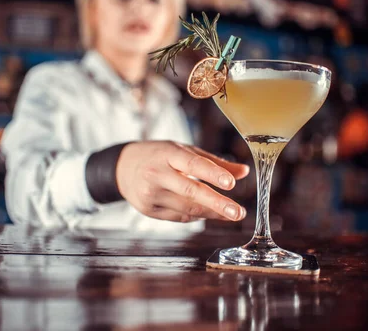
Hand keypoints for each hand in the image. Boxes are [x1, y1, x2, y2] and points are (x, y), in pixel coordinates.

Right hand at [115, 141, 249, 222]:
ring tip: (233, 214)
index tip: (231, 184)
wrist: (122, 167)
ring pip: (186, 208)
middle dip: (216, 204)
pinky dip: (196, 215)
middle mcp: (157, 174)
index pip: (192, 163)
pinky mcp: (148, 210)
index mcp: (167, 153)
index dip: (212, 173)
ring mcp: (151, 194)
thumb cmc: (159, 156)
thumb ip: (214, 162)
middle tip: (238, 213)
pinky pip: (178, 216)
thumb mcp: (183, 151)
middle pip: (190, 191)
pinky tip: (209, 213)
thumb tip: (244, 172)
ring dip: (212, 213)